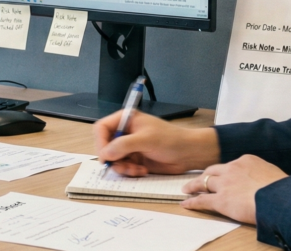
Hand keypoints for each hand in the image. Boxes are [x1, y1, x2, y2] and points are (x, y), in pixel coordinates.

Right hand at [95, 110, 220, 175]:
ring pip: (113, 159)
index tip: (105, 157)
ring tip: (136, 169)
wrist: (189, 153)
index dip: (100, 142)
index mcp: (125, 119)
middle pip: (105, 145)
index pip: (101, 128)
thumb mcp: (146, 139)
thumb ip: (123, 145)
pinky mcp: (135, 158)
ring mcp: (129, 146)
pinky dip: (130, 171)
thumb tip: (104, 154)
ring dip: (122, 167)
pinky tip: (142, 170)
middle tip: (124, 167)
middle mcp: (124, 132)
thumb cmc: (170, 139)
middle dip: (113, 158)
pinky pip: (123, 167)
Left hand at [181, 155, 287, 224]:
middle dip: (205, 175)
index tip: (223, 175)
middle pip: (213, 171)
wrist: (280, 198)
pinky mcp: (221, 200)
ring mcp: (224, 184)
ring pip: (204, 182)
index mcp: (245, 161)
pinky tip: (186, 204)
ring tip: (187, 188)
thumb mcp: (273, 173)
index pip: (230, 165)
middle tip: (199, 179)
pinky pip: (202, 200)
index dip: (225, 171)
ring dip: (194, 186)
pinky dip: (192, 202)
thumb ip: (263, 174)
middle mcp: (232, 169)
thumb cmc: (283, 189)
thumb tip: (266, 180)